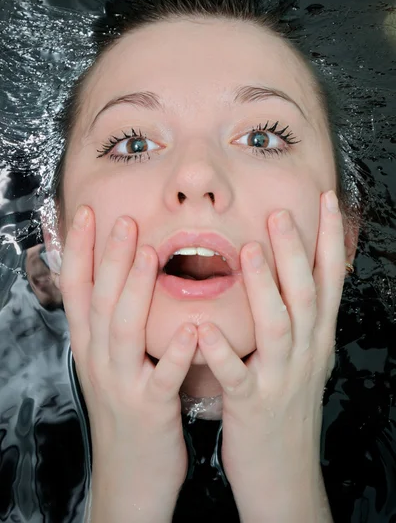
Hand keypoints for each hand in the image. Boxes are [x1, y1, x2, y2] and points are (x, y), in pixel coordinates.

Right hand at [59, 206, 197, 522]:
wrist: (130, 473)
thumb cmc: (129, 407)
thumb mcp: (112, 362)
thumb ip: (117, 323)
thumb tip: (125, 277)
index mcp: (91, 345)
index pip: (76, 289)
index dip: (79, 250)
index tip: (86, 212)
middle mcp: (99, 359)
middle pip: (99, 300)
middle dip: (110, 256)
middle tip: (124, 218)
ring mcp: (121, 384)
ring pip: (122, 330)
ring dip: (134, 290)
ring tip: (150, 253)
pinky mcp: (149, 409)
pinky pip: (161, 377)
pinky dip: (174, 352)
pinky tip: (192, 329)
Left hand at [197, 191, 344, 521]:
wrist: (283, 470)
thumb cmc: (283, 404)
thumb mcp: (299, 356)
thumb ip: (295, 317)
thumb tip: (289, 271)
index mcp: (315, 337)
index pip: (328, 279)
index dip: (329, 238)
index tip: (326, 199)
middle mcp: (305, 353)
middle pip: (306, 293)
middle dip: (296, 250)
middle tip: (280, 211)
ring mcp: (281, 379)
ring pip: (279, 326)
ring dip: (266, 287)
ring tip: (251, 249)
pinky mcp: (253, 405)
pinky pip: (238, 376)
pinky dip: (223, 352)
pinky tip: (205, 330)